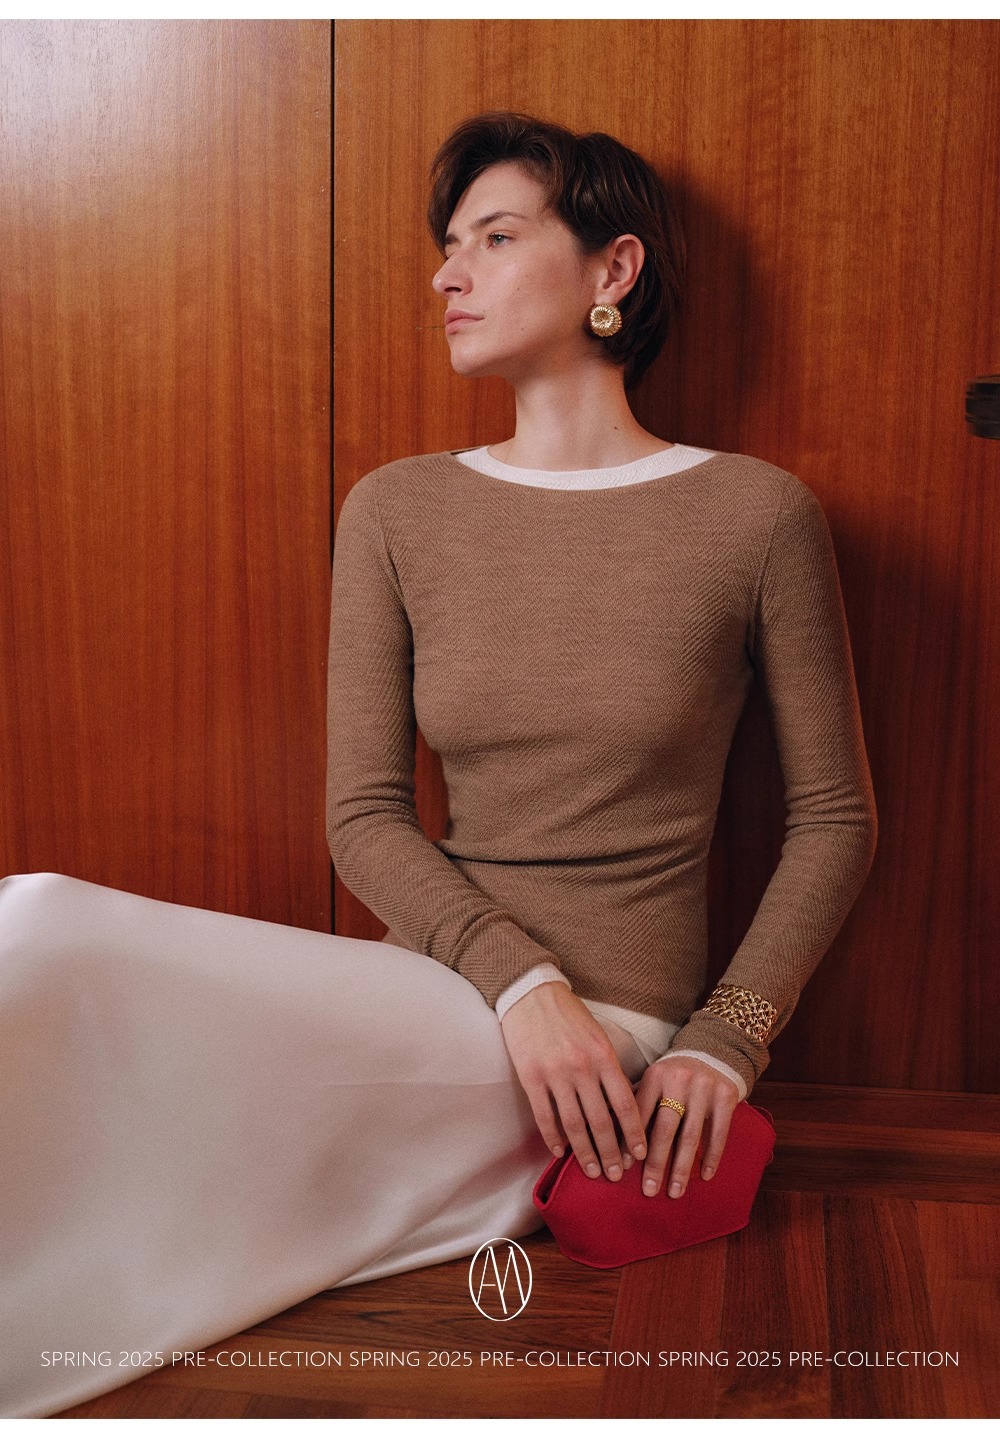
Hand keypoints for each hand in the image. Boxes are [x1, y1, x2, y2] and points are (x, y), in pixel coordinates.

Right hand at [499, 983, 648, 1181]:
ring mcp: (555, 1074)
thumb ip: (609, 1068)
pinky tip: (560, 1153)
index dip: (634, 1133)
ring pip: (574, 1124)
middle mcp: (581, 1067)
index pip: (624, 1104)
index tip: (640, 1154)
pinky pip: (544, 1115)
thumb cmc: (569, 1015)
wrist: (532, 994)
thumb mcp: (598, 1036)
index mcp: (603, 1056)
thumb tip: (619, 1106)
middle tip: (616, 1176)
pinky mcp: (531, 1077)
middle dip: (611, 1152)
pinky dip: (553, 1137)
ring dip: (584, 1152)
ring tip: (592, 1171)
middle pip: (601, 1121)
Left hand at [633, 1055, 739, 1197]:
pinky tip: (704, 1176)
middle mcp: (679, 1080)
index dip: (630, 1142)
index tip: (623, 1168)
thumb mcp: (654, 1079)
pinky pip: (718, 1133)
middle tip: (649, 1190)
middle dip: (656, 1163)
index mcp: (655, 1076)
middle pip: (665, 1129)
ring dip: (682, 1167)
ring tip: (674, 1192)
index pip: (639, 1113)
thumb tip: (612, 1139)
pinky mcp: (726, 1096)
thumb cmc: (675, 1075)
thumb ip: (637, 1104)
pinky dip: (711, 1156)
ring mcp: (704, 1089)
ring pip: (691, 1136)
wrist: (713, 1051)